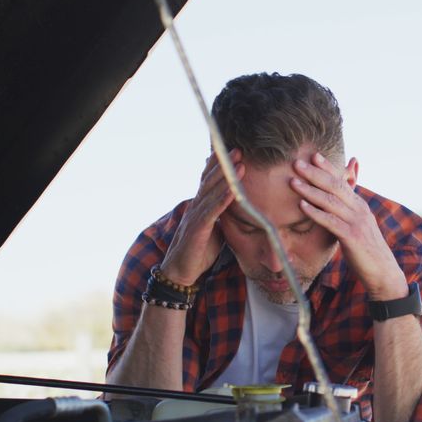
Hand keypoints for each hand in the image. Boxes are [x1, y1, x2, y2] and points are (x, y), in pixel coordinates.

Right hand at [160, 149, 244, 285]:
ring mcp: (196, 217)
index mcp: (201, 206)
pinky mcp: (197, 229)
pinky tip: (233, 191)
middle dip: (224, 164)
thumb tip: (235, 207)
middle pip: (210, 181)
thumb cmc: (199, 251)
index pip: (209, 181)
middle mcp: (196, 207)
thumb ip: (222, 216)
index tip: (233, 151)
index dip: (220, 166)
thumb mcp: (214, 229)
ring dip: (226, 178)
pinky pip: (212, 212)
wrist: (182, 272)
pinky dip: (223, 200)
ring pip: (211, 192)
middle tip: (238, 149)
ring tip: (239, 164)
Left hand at [291, 152, 406, 299]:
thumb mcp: (358, 226)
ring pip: (330, 201)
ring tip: (293, 182)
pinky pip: (330, 221)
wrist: (383, 272)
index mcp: (359, 205)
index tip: (313, 155)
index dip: (327, 167)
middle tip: (297, 163)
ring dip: (310, 190)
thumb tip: (340, 204)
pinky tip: (302, 206)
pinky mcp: (352, 237)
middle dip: (315, 173)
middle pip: (335, 186)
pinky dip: (315, 212)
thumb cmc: (366, 250)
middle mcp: (359, 209)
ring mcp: (356, 222)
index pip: (342, 181)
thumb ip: (348, 211)